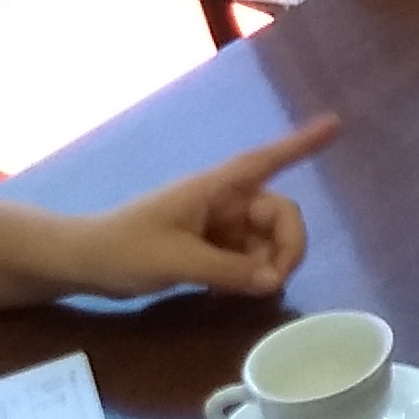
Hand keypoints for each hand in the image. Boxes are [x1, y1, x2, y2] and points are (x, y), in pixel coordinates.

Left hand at [57, 116, 338, 298]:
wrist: (82, 262)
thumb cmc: (123, 248)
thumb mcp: (175, 260)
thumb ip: (227, 270)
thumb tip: (275, 280)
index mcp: (215, 188)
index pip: (266, 160)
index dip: (302, 143)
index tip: (337, 124)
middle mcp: (223, 202)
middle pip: (279, 214)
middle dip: (287, 246)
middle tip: (274, 282)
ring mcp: (217, 226)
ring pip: (267, 241)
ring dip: (268, 265)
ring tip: (249, 292)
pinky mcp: (210, 250)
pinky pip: (248, 259)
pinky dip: (251, 275)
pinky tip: (235, 294)